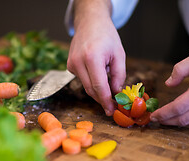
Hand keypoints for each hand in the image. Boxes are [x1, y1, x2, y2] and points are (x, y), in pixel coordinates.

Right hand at [67, 0, 125, 115]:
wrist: (90, 22)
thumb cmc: (106, 36)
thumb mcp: (119, 54)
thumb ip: (118, 76)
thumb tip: (116, 94)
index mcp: (92, 58)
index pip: (99, 87)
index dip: (106, 101)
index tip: (111, 111)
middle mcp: (78, 62)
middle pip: (91, 90)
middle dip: (102, 99)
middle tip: (112, 106)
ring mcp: (72, 64)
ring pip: (86, 86)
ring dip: (98, 90)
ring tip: (109, 85)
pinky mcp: (69, 66)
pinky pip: (82, 80)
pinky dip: (92, 81)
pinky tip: (98, 72)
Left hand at [150, 39, 188, 126]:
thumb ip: (180, 69)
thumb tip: (168, 84)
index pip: (178, 107)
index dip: (164, 113)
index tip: (153, 115)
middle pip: (183, 120)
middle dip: (167, 121)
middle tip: (156, 119)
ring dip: (177, 123)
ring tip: (166, 119)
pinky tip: (181, 115)